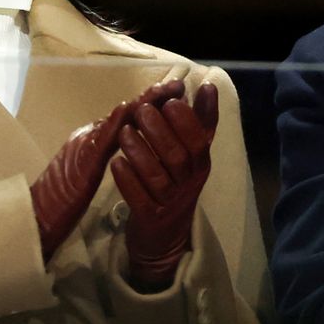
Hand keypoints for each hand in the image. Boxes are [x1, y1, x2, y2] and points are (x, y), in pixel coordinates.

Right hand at [30, 79, 183, 262]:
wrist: (35, 216)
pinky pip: (97, 144)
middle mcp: (88, 137)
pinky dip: (112, 126)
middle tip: (177, 84)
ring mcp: (82, 147)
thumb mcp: (86, 171)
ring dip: (139, 104)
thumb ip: (101, 151)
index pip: (127, 118)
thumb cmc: (61, 198)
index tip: (176, 91)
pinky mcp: (78, 165)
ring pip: (115, 122)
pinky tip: (125, 113)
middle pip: (125, 114)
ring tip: (160, 90)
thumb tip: (123, 136)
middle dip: (152, 98)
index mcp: (93, 140)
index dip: (152, 104)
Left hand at [110, 81, 217, 290]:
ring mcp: (170, 203)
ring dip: (140, 152)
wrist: (164, 237)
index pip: (200, 141)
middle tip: (141, 111)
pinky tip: (115, 163)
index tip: (169, 100)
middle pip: (178, 157)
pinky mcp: (150, 218)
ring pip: (157, 177)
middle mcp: (189, 184)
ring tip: (124, 133)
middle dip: (160, 131)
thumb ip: (201, 121)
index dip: (186, 120)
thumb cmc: (177, 184)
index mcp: (200, 165)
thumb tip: (208, 87)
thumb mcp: (193, 155)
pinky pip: (139, 198)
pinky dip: (127, 180)